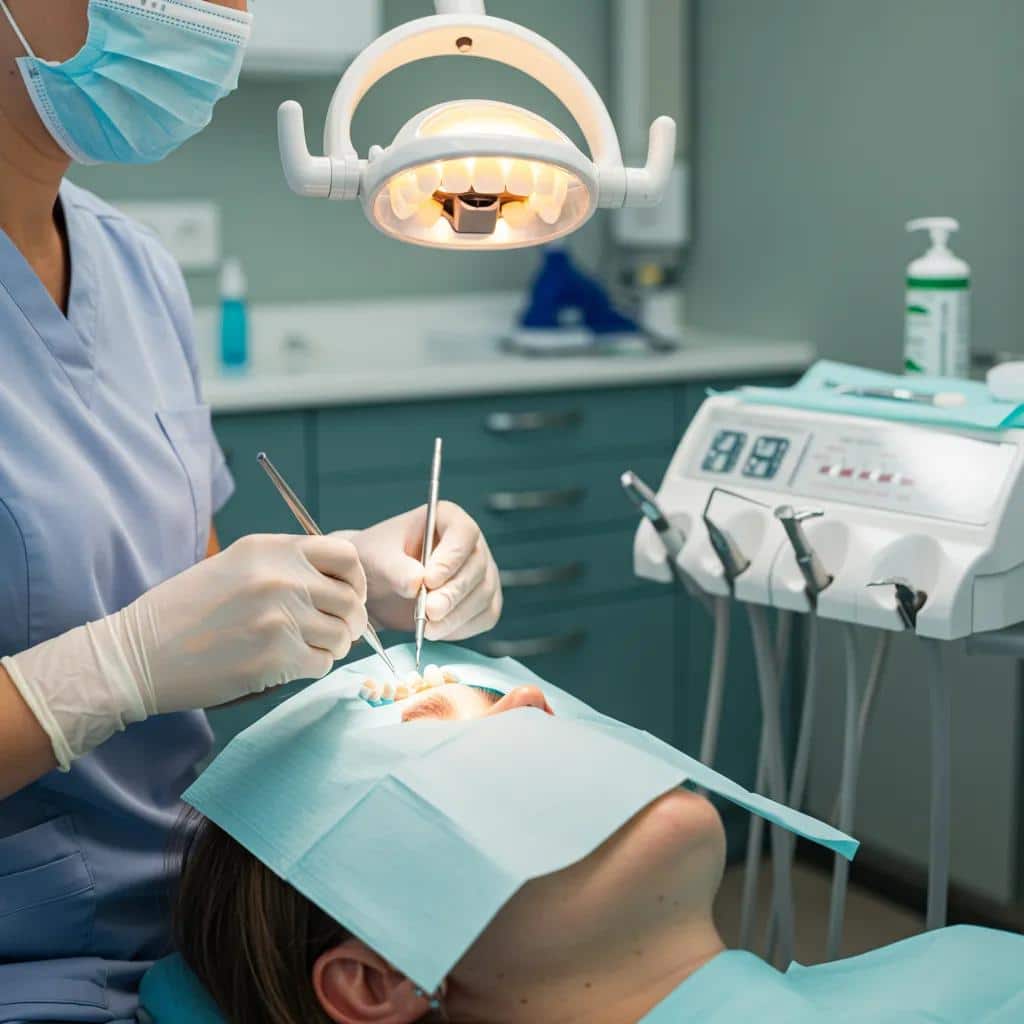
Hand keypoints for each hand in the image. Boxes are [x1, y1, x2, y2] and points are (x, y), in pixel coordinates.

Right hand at [2, 534, 368, 767]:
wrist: (138, 653)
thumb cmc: (185, 611)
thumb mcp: (236, 567)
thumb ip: (286, 568)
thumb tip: (339, 586)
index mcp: (272, 549)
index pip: (346, 556)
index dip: (355, 581)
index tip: (347, 597)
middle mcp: (282, 578)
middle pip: (350, 601)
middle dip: (348, 622)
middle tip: (332, 634)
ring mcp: (281, 617)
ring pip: (340, 636)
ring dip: (330, 648)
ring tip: (303, 650)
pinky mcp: (276, 657)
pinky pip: (321, 664)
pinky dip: (311, 668)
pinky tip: (285, 666)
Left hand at [350, 502, 502, 639]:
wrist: (377, 586)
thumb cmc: (379, 560)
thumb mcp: (378, 559)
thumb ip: (396, 569)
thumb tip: (416, 584)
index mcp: (448, 519)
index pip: (464, 533)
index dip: (451, 557)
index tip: (429, 580)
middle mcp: (471, 545)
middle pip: (476, 568)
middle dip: (452, 594)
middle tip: (429, 611)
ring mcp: (481, 574)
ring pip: (482, 596)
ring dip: (455, 615)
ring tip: (426, 627)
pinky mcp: (483, 602)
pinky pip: (484, 617)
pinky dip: (462, 627)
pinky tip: (437, 630)